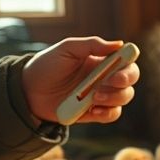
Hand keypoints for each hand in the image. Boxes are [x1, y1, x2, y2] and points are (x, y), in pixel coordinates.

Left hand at [22, 36, 139, 124]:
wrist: (28, 91)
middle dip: (125, 81)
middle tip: (110, 82)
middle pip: (131, 80)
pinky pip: (112, 114)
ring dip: (114, 97)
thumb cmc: (47, 65)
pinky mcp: (93, 113)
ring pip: (124, 98)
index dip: (129, 63)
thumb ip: (92, 44)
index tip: (121, 65)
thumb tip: (119, 44)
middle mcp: (104, 77)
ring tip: (95, 97)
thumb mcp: (67, 48)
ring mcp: (100, 95)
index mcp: (101, 60)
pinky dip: (107, 113)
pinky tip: (93, 110)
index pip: (126, 60)